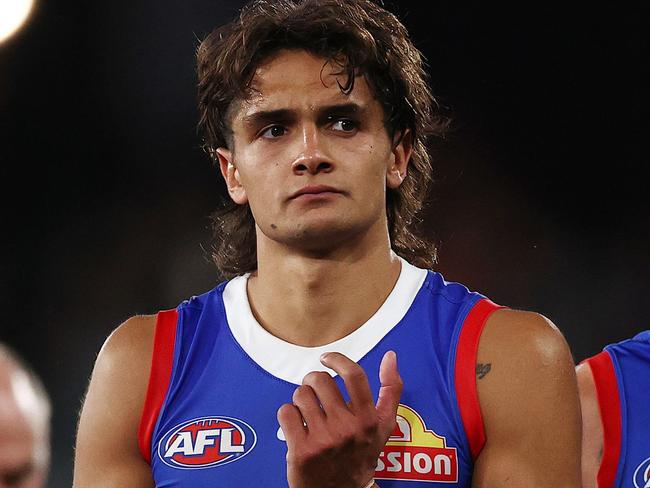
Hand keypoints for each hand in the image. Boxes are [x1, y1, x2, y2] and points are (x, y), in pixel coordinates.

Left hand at [277, 351, 402, 487]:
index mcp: (369, 419)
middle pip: (320, 381)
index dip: (337, 360)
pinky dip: (288, 416)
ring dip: (300, 399)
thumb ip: (390, 390)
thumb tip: (390, 357)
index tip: (327, 359)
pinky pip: (285, 412)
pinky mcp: (301, 450)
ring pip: (300, 395)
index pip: (354, 375)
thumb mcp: (383, 426)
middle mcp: (347, 428)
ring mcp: (324, 440)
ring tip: (307, 412)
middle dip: (313, 382)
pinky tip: (297, 426)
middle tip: (315, 393)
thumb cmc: (360, 456)